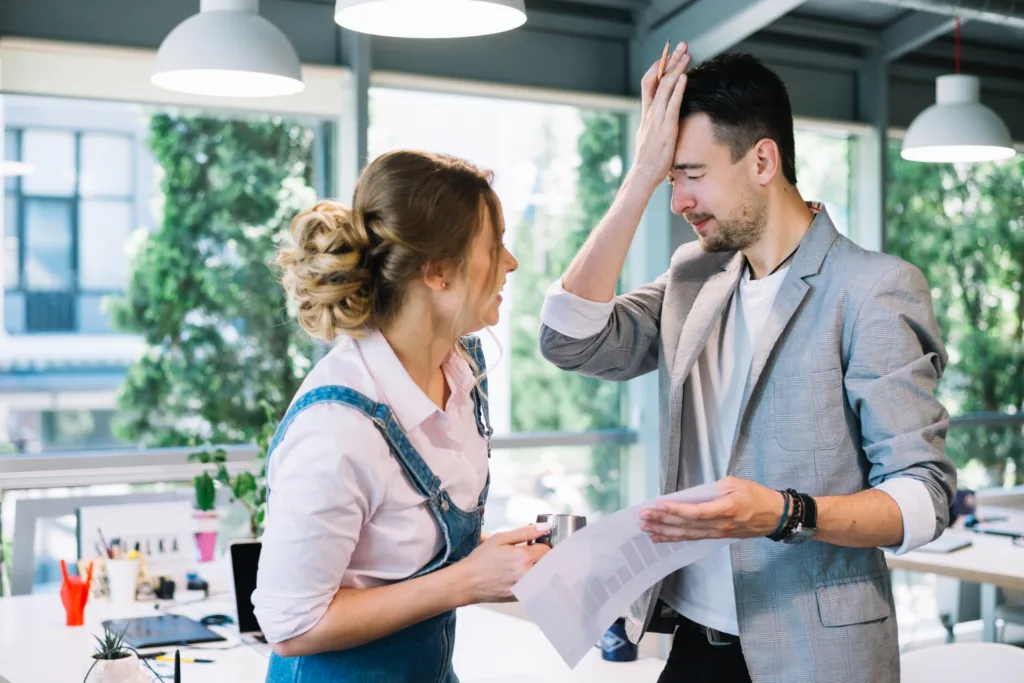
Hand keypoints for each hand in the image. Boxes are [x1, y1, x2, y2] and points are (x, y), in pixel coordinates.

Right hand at [456, 524, 549, 603]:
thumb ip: (525, 532)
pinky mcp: (521, 597)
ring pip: (543, 577)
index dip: (542, 545)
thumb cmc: (481, 560)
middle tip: (530, 555)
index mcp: (523, 557)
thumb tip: (543, 528)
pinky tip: (517, 576)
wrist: (467, 582)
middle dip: (542, 558)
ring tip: (523, 566)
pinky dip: (532, 581)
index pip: (547, 550)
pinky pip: (535, 587)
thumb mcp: (500, 538)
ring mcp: (525, 588)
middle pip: (548, 564)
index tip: (535, 544)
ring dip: (538, 570)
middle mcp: (527, 574)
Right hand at [632, 42, 690, 188]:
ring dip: (676, 68)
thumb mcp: (650, 138)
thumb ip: (655, 126)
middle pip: (657, 79)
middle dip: (669, 60)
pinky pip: (672, 104)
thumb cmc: (649, 161)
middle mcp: (650, 113)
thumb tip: (661, 121)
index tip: (668, 56)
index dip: (658, 68)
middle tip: (680, 45)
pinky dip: (678, 88)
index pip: (649, 83)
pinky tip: (685, 76)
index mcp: (647, 114)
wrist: (643, 175)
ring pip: (665, 87)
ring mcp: (657, 119)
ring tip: (687, 54)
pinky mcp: (666, 127)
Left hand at [640, 476, 786, 541]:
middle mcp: (720, 525)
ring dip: (665, 532)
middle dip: (663, 521)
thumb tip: (692, 495)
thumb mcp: (736, 483)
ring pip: (687, 534)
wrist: (776, 516)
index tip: (658, 505)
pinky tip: (662, 537)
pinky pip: (693, 538)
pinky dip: (675, 538)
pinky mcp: (717, 536)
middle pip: (687, 525)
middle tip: (644, 517)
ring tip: (647, 529)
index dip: (676, 510)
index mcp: (726, 509)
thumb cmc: (757, 496)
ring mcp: (718, 533)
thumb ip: (713, 489)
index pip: (696, 512)